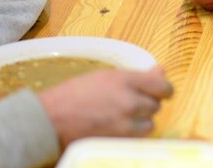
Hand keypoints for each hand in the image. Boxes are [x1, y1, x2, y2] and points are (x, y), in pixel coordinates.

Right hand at [38, 66, 172, 148]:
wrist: (49, 120)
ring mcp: (125, 124)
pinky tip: (118, 127)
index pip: (163, 86)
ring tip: (122, 116)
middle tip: (130, 102)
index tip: (160, 90)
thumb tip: (161, 71)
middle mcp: (129, 102)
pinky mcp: (120, 141)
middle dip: (147, 103)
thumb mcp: (105, 76)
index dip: (164, 89)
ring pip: (150, 123)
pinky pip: (137, 137)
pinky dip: (132, 133)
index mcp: (125, 80)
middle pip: (156, 105)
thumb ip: (137, 76)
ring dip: (141, 120)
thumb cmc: (73, 94)